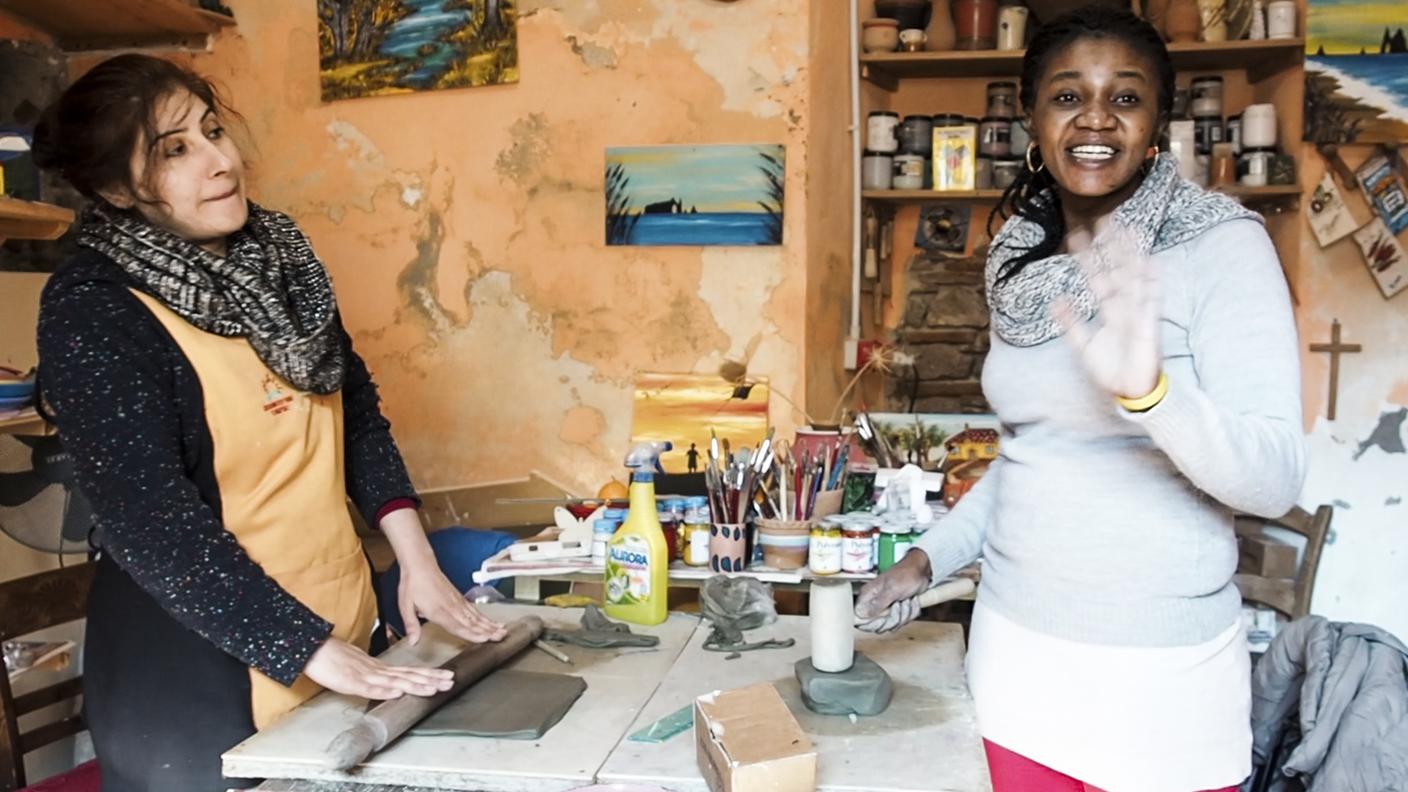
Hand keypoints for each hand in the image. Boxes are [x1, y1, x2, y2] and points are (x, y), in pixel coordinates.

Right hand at [303, 637, 453, 698]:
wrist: (316, 650)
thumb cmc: (336, 659)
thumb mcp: (361, 670)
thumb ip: (377, 677)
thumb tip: (393, 685)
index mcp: (381, 668)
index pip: (410, 672)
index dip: (429, 675)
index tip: (446, 677)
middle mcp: (378, 670)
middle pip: (409, 675)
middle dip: (431, 679)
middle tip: (451, 682)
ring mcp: (366, 675)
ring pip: (395, 681)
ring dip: (415, 685)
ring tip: (433, 689)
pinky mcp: (352, 681)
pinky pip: (370, 687)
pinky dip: (384, 690)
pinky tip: (397, 693)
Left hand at [397, 563, 506, 645]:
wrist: (419, 565)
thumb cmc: (412, 585)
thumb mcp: (405, 606)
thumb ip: (411, 625)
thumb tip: (412, 642)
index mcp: (438, 611)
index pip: (458, 626)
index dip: (472, 634)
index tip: (485, 640)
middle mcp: (451, 607)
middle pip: (472, 622)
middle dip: (488, 631)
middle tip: (502, 637)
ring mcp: (456, 602)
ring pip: (476, 616)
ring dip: (490, 624)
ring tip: (503, 631)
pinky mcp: (458, 598)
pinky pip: (474, 610)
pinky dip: (485, 617)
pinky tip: (491, 621)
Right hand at [854, 549, 932, 632]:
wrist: (921, 571)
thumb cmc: (906, 574)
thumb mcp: (892, 589)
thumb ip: (877, 603)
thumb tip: (861, 614)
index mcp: (868, 596)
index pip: (859, 618)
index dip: (871, 623)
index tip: (884, 619)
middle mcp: (874, 603)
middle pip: (877, 625)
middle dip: (894, 618)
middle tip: (899, 604)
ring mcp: (885, 608)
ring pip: (892, 624)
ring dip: (905, 614)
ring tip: (907, 599)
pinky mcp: (896, 611)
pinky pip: (901, 621)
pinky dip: (910, 613)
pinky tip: (911, 601)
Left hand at [1053, 224, 1161, 399]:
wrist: (1130, 391)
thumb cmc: (1110, 369)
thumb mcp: (1083, 345)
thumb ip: (1071, 323)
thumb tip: (1056, 301)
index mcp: (1108, 311)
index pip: (1096, 279)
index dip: (1087, 260)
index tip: (1076, 238)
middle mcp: (1123, 307)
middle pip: (1117, 270)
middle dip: (1111, 247)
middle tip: (1104, 220)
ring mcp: (1137, 312)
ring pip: (1134, 277)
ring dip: (1131, 255)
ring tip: (1129, 231)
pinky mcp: (1148, 324)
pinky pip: (1151, 300)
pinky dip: (1151, 282)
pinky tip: (1151, 263)